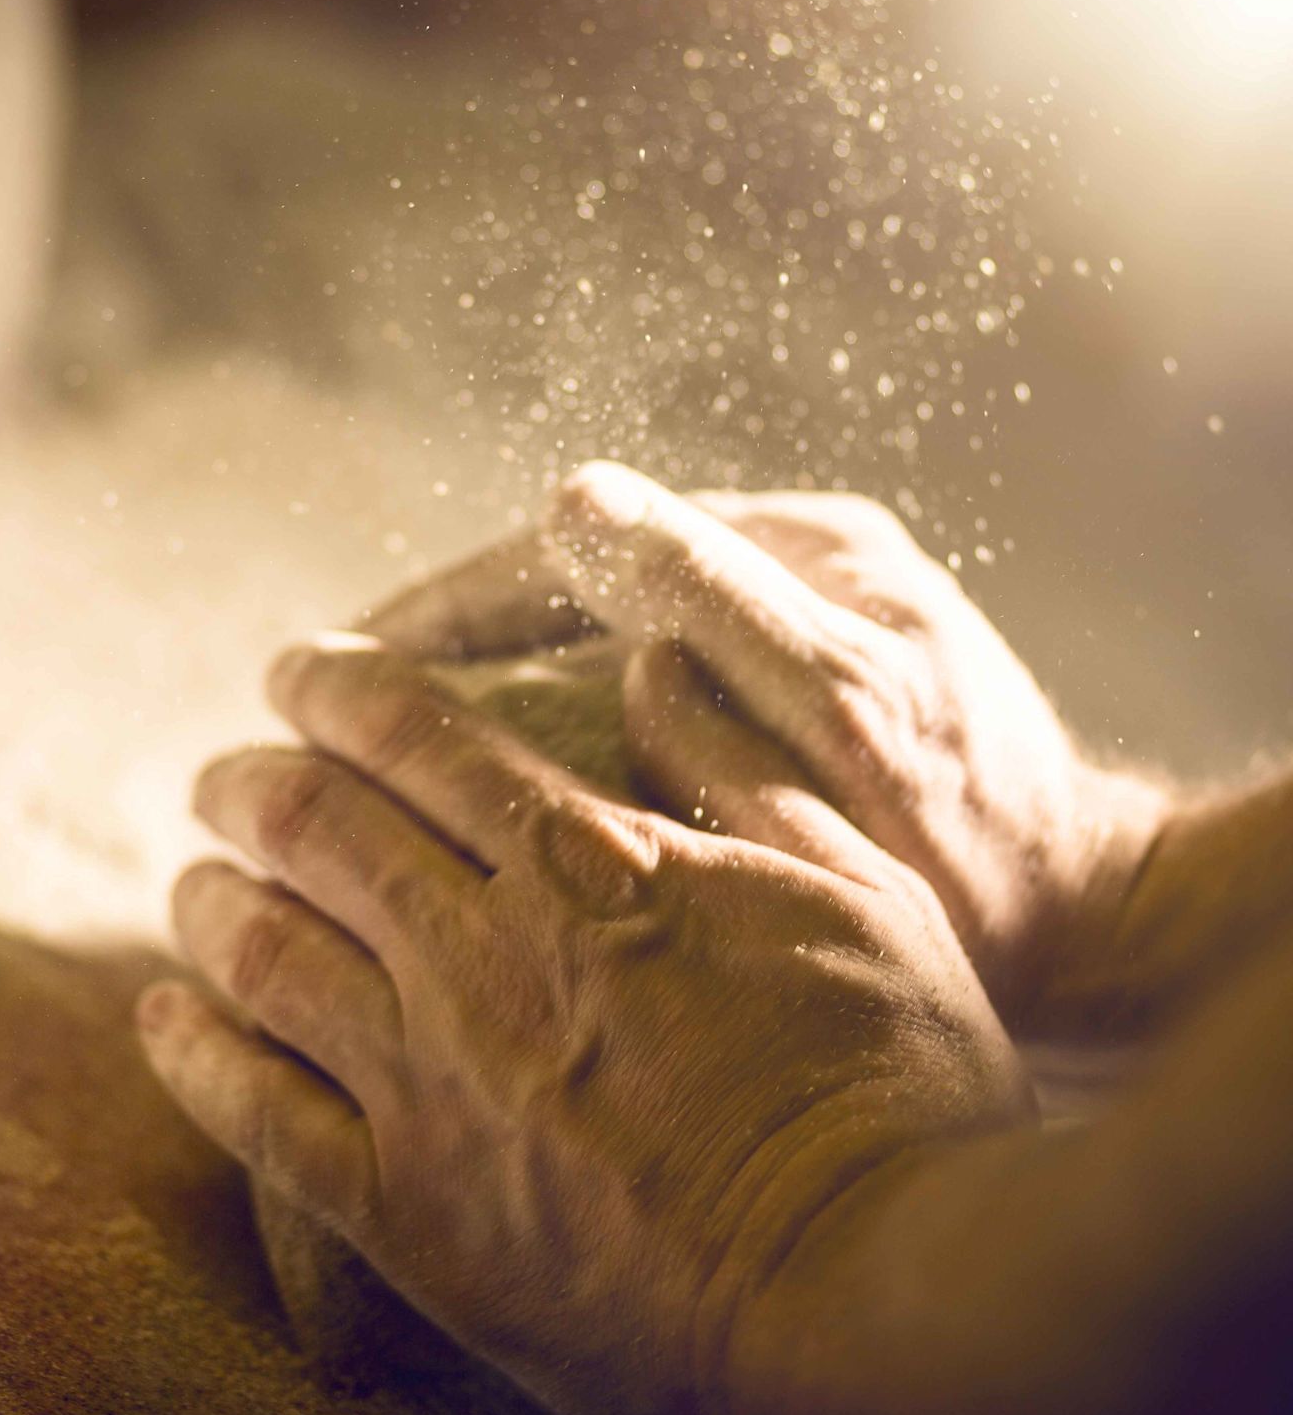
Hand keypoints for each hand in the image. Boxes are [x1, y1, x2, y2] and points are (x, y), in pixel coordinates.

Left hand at [138, 635, 1030, 1414]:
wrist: (882, 1294)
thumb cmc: (894, 1079)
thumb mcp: (858, 886)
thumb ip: (745, 762)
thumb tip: (660, 657)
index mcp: (592, 865)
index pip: (419, 736)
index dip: (338, 687)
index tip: (298, 669)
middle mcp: (489, 955)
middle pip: (316, 826)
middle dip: (252, 780)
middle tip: (223, 771)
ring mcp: (436, 1085)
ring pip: (264, 953)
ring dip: (210, 897)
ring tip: (193, 877)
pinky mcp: (409, 1213)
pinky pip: (257, 1116)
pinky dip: (193, 1054)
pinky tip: (161, 1014)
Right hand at [364, 463, 1169, 1029]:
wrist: (1080, 914)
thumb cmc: (975, 835)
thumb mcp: (851, 710)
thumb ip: (720, 603)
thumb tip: (568, 500)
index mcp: (794, 548)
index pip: (578, 544)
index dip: (450, 603)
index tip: (344, 659)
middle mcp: (777, 565)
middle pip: (569, 580)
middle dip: (447, 637)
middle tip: (333, 701)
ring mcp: (771, 624)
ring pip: (586, 634)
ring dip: (481, 678)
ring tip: (379, 736)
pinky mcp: (770, 688)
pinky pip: (620, 685)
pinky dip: (540, 716)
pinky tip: (482, 769)